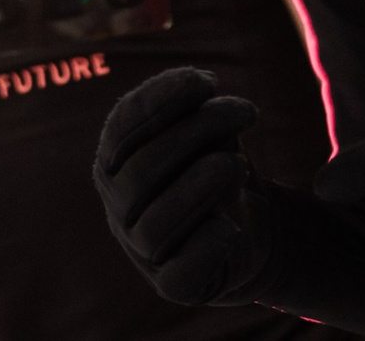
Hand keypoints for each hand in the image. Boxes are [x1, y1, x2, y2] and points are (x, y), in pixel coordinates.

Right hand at [92, 68, 269, 304]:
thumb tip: (202, 85)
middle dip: (194, 134)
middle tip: (245, 112)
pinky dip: (206, 246)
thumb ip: (198, 106)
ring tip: (240, 165)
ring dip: (200, 188)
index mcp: (116, 159)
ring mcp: (142, 250)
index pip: (122, 127)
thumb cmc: (216, 165)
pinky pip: (180, 273)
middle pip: (141, 172)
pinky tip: (231, 225)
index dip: (161, 99)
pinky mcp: (173, 285)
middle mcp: (119, 206)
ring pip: (155, 225)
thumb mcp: (208, 129)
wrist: (248, 226)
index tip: (207, 80)